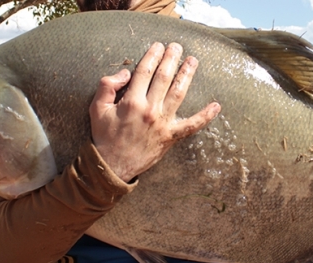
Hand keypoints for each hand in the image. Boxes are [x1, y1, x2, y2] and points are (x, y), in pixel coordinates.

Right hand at [90, 42, 220, 181]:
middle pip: (164, 78)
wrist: (113, 166)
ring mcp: (163, 123)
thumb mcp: (96, 108)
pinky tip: (216, 106)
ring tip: (193, 61)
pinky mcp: (171, 136)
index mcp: (131, 101)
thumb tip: (126, 73)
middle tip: (177, 47)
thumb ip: (107, 86)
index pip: (145, 71)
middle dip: (171, 59)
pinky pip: (191, 126)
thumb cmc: (104, 137)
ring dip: (187, 75)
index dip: (152, 56)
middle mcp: (150, 110)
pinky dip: (205, 116)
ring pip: (179, 94)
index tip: (158, 46)